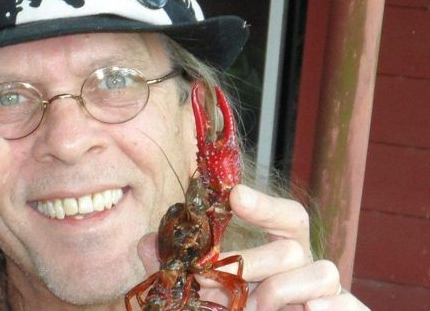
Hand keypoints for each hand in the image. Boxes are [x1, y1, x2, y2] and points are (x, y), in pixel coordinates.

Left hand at [136, 184, 369, 309]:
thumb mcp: (207, 292)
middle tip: (213, 285)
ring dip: (281, 289)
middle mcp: (308, 268)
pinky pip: (352, 307)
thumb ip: (181, 268)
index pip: (286, 217)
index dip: (264, 204)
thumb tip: (143, 244)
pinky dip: (333, 307)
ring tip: (255, 307)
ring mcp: (328, 295)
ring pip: (322, 271)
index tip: (235, 196)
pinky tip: (309, 309)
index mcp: (281, 255)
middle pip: (291, 246)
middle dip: (251, 263)